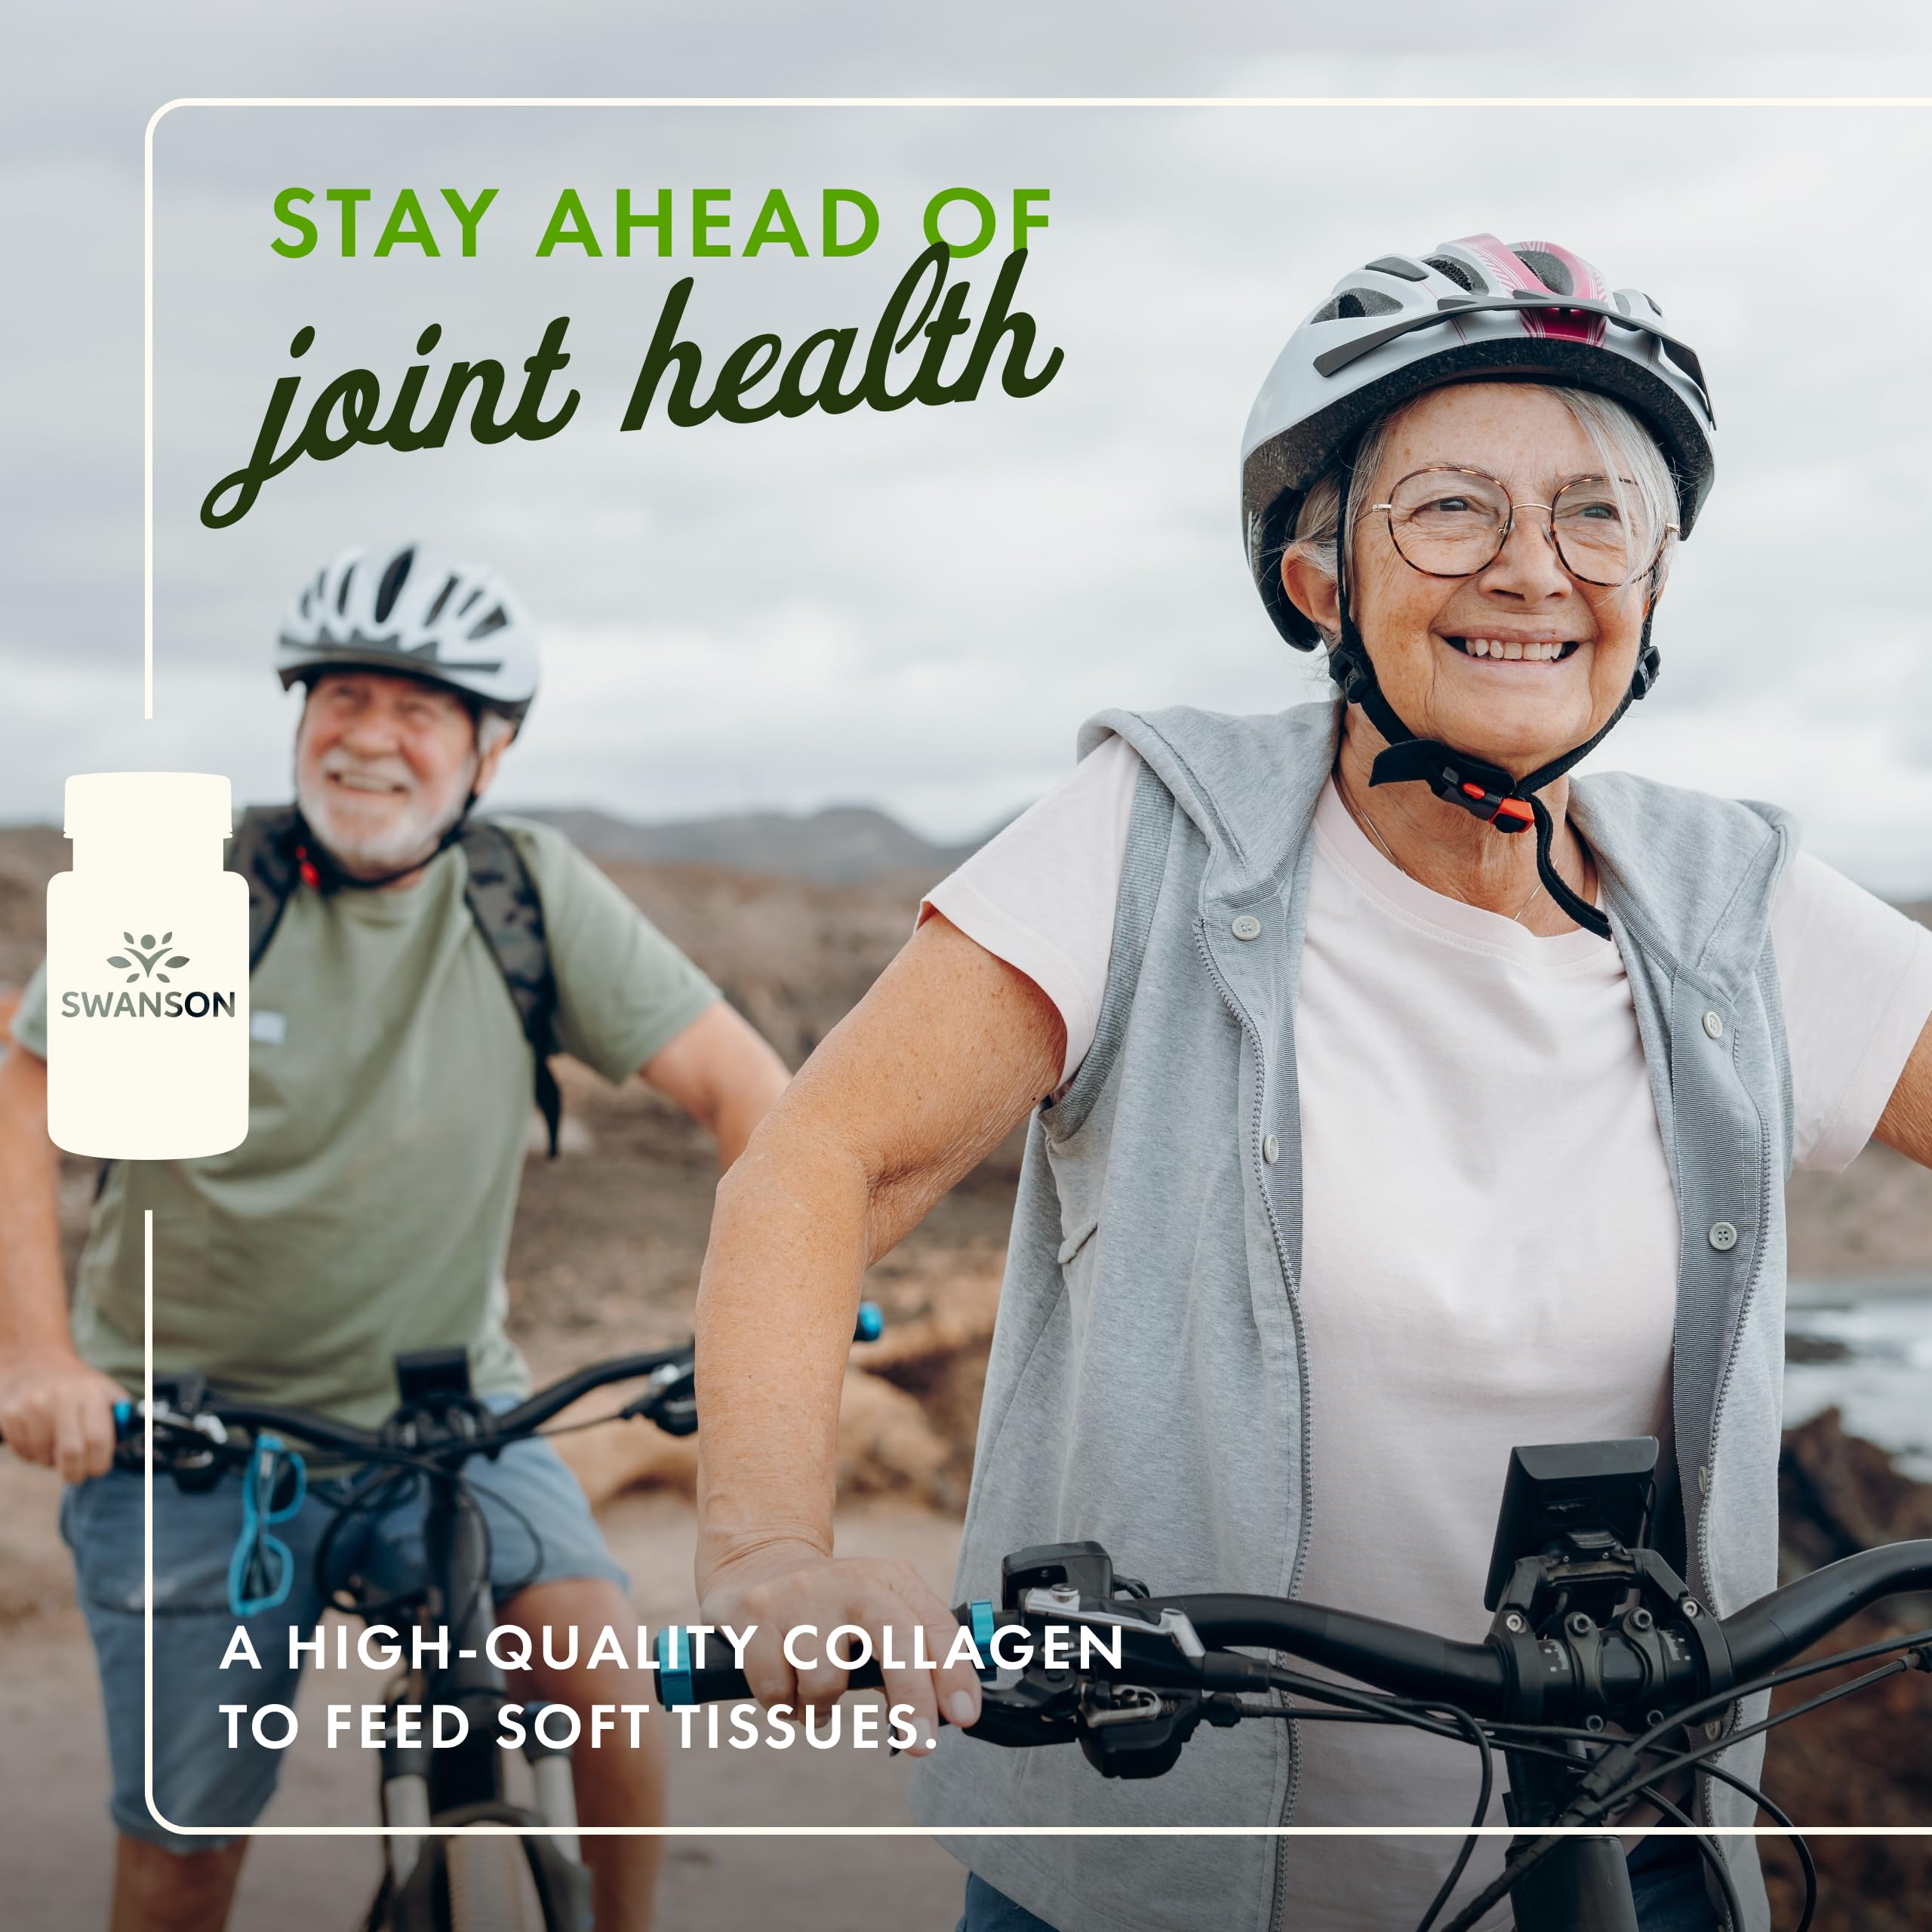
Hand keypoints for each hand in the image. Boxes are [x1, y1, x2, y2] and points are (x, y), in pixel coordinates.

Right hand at [0, 1346, 122, 1480]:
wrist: (36, 1362)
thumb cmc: (79, 1385)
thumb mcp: (106, 1390)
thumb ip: (121, 1416)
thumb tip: (129, 1443)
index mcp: (91, 1393)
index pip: (98, 1438)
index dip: (100, 1462)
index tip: (99, 1469)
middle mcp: (61, 1398)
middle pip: (71, 1453)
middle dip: (76, 1473)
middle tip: (77, 1476)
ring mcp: (32, 1407)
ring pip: (43, 1457)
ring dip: (52, 1462)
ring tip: (57, 1445)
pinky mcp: (10, 1416)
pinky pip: (24, 1453)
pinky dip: (34, 1456)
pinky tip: (39, 1439)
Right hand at [698, 1539, 983, 1753]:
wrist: (758, 1563)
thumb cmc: (832, 1607)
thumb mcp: (879, 1614)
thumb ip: (911, 1659)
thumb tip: (935, 1716)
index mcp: (891, 1580)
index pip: (934, 1625)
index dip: (953, 1671)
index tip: (964, 1715)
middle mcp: (851, 1581)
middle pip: (895, 1636)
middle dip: (913, 1696)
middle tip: (920, 1744)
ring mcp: (801, 1595)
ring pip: (826, 1679)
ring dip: (821, 1708)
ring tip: (814, 1694)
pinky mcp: (756, 1613)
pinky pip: (776, 1689)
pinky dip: (783, 1705)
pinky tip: (785, 1685)